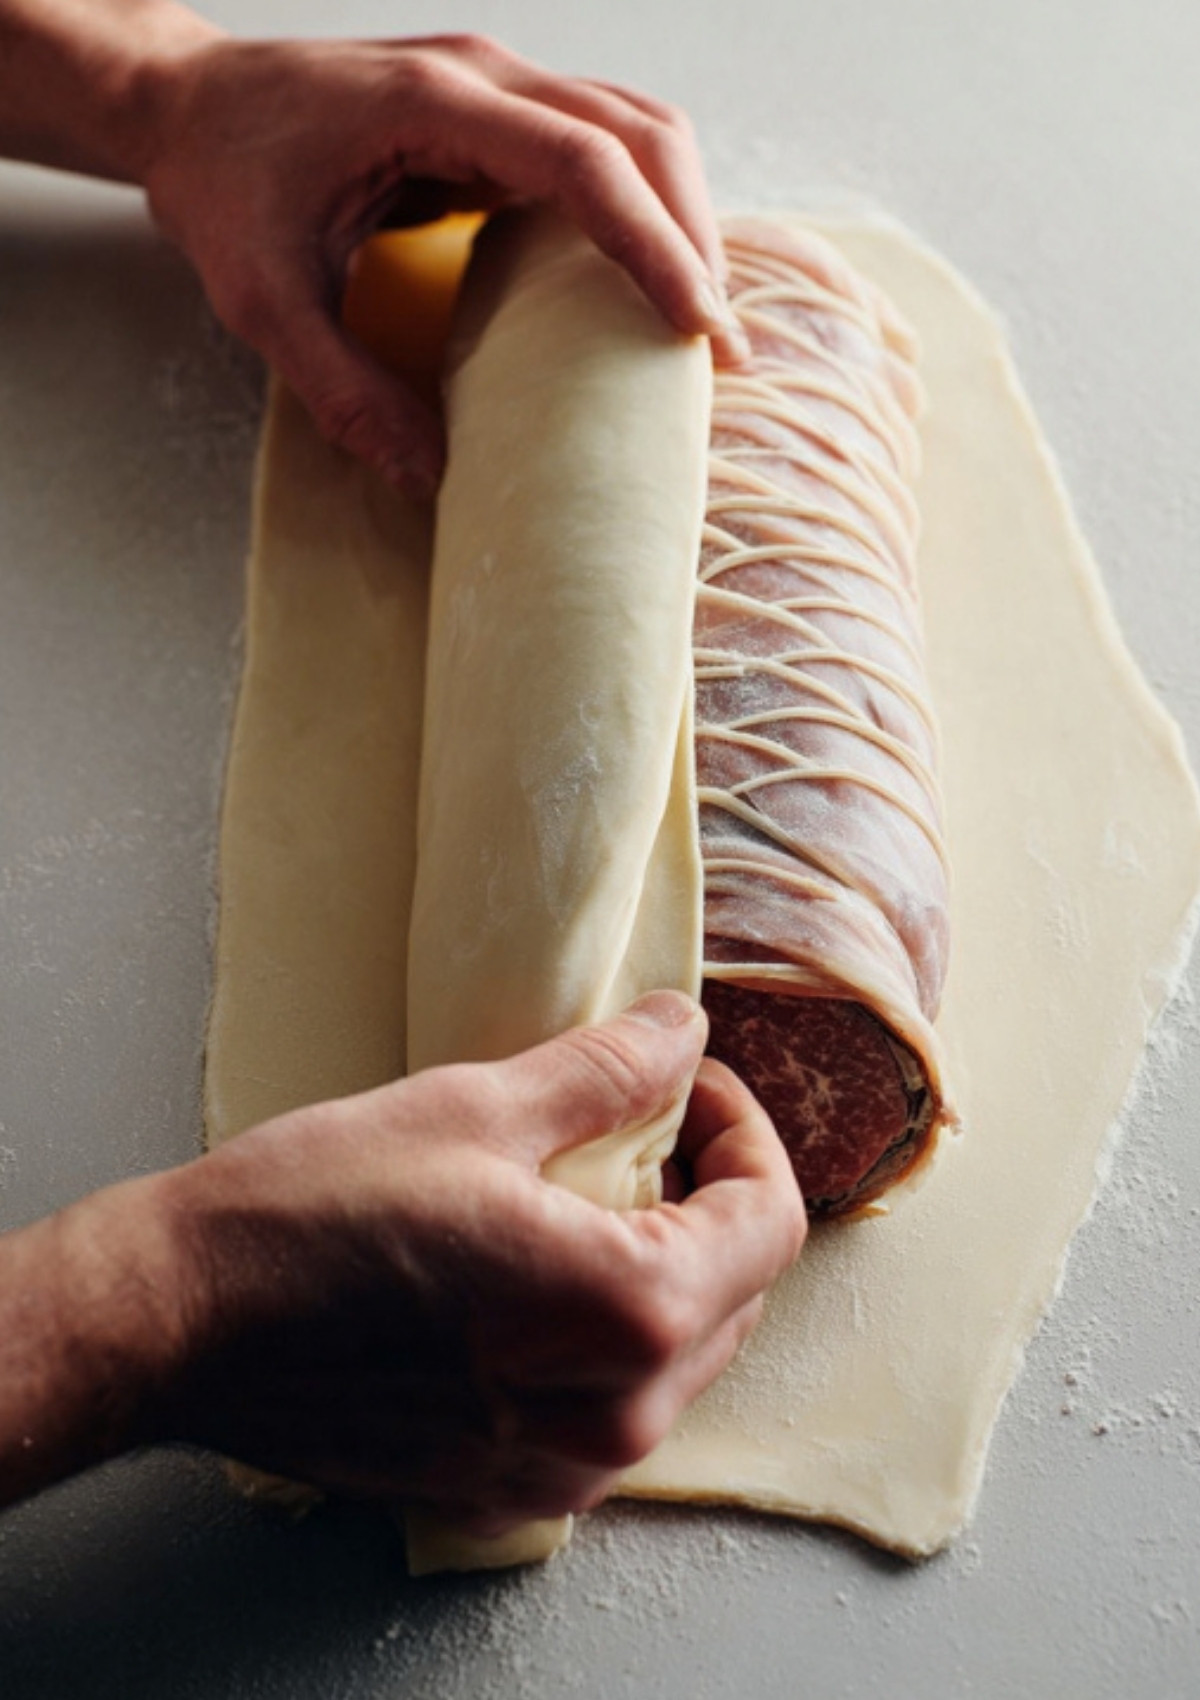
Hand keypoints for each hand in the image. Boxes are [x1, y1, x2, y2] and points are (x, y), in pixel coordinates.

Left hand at [138, 32, 745, 493]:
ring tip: (698, 316)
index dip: (655, 244)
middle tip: (719, 344)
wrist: (184, 105)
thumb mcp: (261, 298)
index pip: (585, 161)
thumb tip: (430, 477)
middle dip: (695, 235)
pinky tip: (645, 275)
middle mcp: (481, 78)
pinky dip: (641, 206)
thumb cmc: (217, 183)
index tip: (699, 326)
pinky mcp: (493, 112)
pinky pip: (598, 143)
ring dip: (680, 215)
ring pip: (635, 127)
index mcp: (431, 106)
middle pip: (639, 132)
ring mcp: (493, 86)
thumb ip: (343, 388)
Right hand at [146, 992, 804, 1530]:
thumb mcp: (476, 1108)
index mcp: (630, 1314)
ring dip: (662, 1268)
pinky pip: (605, 1414)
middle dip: (707, 1197)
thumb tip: (683, 1030)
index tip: (689, 1086)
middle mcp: (612, 1417)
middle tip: (641, 1128)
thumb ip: (609, 1071)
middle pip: (737, 1293)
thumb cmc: (314, 1210)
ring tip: (583, 1196)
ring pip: (678, 1358)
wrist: (180, 1319)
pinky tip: (534, 1282)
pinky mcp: (501, 1489)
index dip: (743, 1132)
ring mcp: (557, 1470)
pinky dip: (602, 1342)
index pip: (768, 1222)